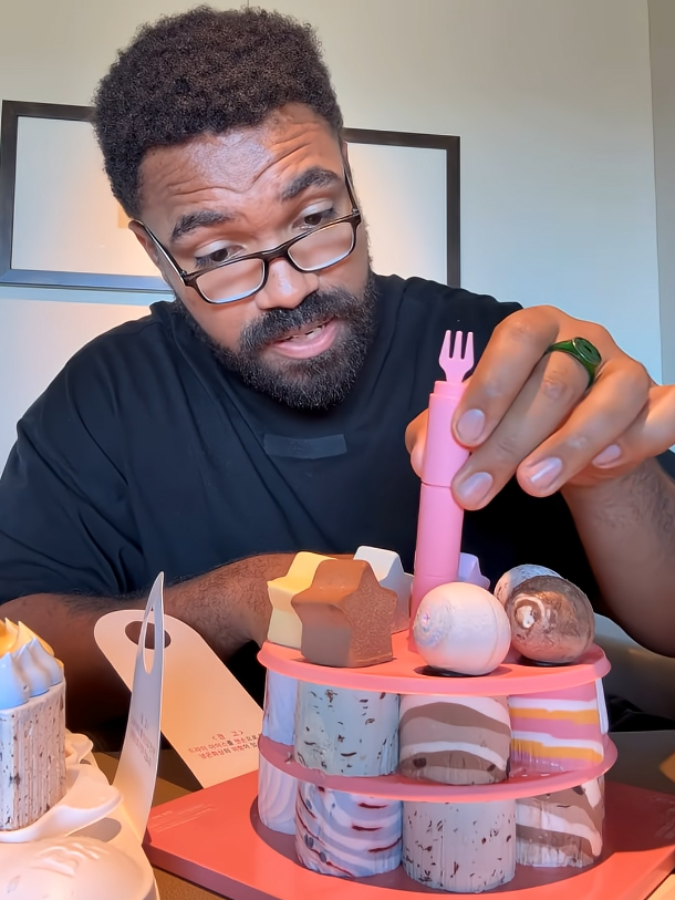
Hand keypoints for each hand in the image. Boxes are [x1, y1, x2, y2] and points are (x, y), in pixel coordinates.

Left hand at [406, 305, 674, 508]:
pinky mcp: (656, 405)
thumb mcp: (472, 425)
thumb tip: (427, 460)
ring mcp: (625, 372)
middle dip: (510, 441)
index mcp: (535, 331)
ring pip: (610, 399)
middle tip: (476, 488)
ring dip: (569, 446)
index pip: (517, 340)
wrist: (572, 447)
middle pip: (554, 382)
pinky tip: (604, 464)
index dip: (491, 385)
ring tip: (532, 485)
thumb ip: (440, 435)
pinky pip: (665, 415)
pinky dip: (638, 439)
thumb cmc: (517, 422)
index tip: (464, 434)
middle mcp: (583, 342)